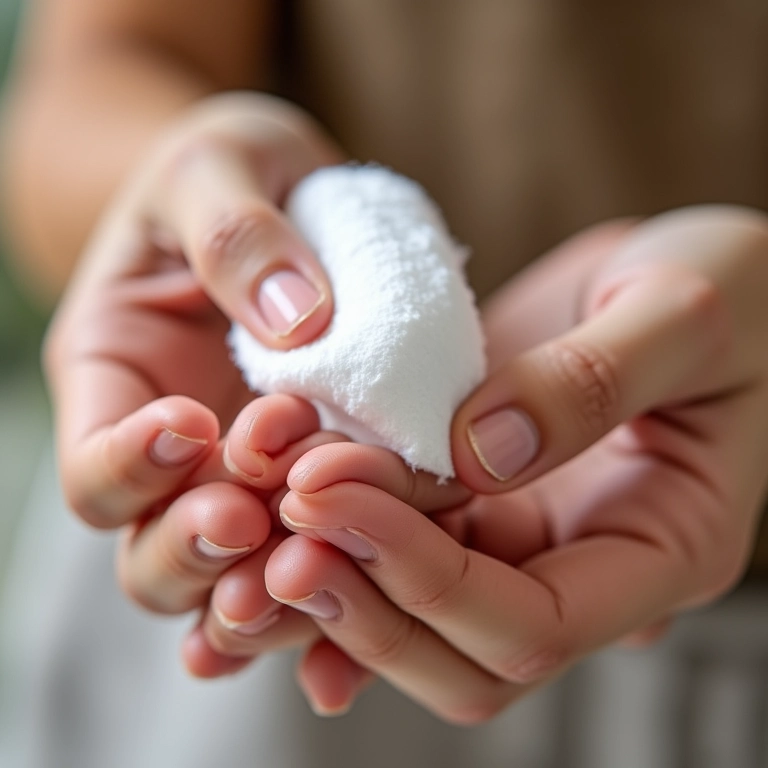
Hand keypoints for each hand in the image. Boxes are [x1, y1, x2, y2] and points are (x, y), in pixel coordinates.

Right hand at [44, 93, 341, 631]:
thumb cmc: (228, 172)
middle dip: (199, 548)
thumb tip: (300, 320)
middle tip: (252, 515)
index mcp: (117, 380)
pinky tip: (382, 563)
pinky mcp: (320, 475)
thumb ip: (238, 233)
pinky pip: (325, 545)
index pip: (94, 468)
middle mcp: (174, 452)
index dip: (131, 468)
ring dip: (273, 581)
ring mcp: (247, 474)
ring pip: (237, 576)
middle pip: (154, 554)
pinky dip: (345, 569)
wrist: (284, 192)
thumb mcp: (217, 168)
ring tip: (322, 553)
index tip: (192, 422)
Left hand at [264, 207, 767, 720]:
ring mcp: (523, 535)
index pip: (534, 623)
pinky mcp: (476, 494)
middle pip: (460, 651)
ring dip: (326, 581)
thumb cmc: (732, 292)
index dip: (429, 578)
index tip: (335, 495)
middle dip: (362, 600)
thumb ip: (595, 381)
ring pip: (411, 613)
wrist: (696, 277)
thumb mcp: (682, 315)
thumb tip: (480, 452)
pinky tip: (267, 512)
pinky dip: (329, 542)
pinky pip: (393, 546)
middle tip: (279, 524)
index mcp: (658, 549)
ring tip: (249, 515)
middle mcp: (581, 564)